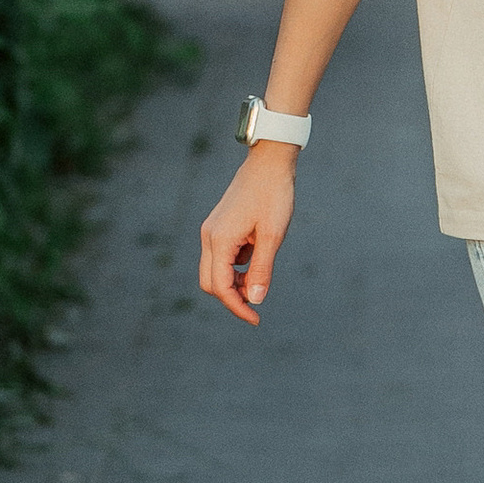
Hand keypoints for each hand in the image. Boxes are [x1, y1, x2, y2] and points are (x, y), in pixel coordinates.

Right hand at [200, 142, 297, 324]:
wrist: (269, 163)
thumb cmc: (273, 195)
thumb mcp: (272, 236)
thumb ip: (261, 269)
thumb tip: (254, 300)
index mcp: (219, 240)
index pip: (220, 286)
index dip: (237, 307)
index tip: (256, 319)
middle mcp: (209, 237)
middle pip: (210, 282)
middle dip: (231, 297)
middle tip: (257, 304)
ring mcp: (212, 231)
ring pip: (215, 270)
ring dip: (234, 281)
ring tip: (260, 278)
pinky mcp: (219, 226)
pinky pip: (222, 256)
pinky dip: (236, 266)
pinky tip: (257, 255)